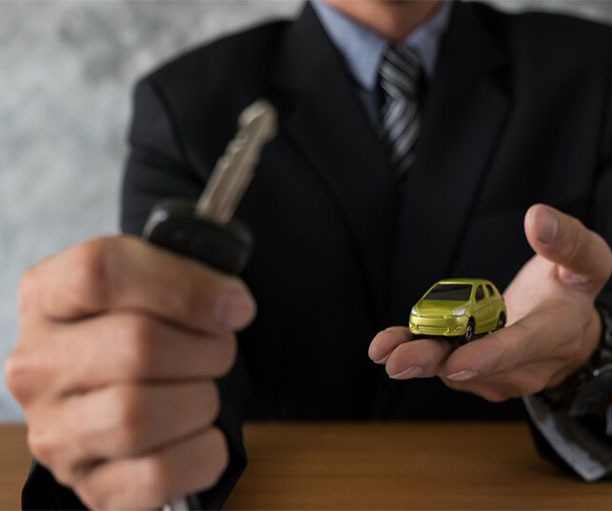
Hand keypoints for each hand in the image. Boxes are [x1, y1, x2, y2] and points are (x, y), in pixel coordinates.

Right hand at [4, 236, 255, 508]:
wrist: (130, 390)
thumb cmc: (147, 327)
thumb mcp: (156, 280)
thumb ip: (190, 269)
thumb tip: (232, 305)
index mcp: (47, 296)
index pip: (99, 271)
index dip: (183, 287)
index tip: (234, 306)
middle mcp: (37, 364)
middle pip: (137, 345)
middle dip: (207, 348)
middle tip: (220, 350)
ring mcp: (55, 431)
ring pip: (139, 415)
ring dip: (201, 400)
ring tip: (204, 389)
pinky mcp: (89, 483)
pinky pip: (157, 474)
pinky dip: (202, 452)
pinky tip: (201, 432)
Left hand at [368, 204, 611, 401]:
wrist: (568, 332)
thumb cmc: (571, 289)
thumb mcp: (586, 261)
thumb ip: (568, 242)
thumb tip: (537, 218)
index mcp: (556, 332)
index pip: (523, 346)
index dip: (489, 356)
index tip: (456, 362)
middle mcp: (528, 364)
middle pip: (478, 366)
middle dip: (436, 362)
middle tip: (398, 362)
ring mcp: (502, 375)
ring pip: (455, 370)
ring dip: (419, 360)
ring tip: (384, 350)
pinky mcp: (479, 375)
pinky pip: (446, 366)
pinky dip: (418, 354)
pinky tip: (390, 346)